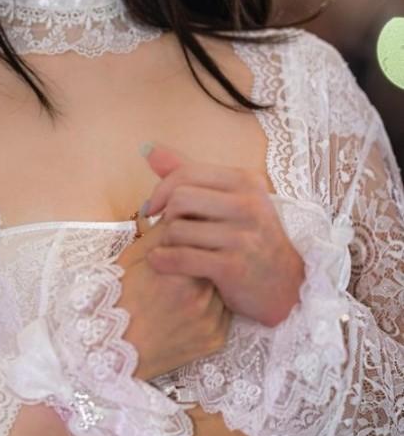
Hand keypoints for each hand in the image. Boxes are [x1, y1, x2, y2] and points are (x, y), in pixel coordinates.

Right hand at [114, 216, 231, 380]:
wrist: (112, 347)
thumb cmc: (119, 297)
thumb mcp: (134, 256)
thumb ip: (163, 231)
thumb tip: (184, 211)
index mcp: (179, 271)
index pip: (203, 242)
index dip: (196, 240)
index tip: (189, 241)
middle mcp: (200, 296)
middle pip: (215, 264)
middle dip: (205, 262)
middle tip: (185, 268)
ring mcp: (210, 321)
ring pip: (223, 289)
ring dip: (211, 286)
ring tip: (184, 292)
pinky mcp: (215, 340)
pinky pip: (224, 316)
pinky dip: (212, 310)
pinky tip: (189, 311)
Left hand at [142, 144, 304, 327]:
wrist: (288, 286)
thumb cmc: (250, 238)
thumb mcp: (229, 199)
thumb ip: (189, 173)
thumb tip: (148, 149)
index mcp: (246, 181)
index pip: (186, 173)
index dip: (161, 189)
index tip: (154, 207)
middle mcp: (249, 204)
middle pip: (179, 199)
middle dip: (166, 216)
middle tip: (169, 231)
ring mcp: (243, 236)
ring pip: (177, 229)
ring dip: (165, 242)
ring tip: (172, 248)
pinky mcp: (233, 267)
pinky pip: (182, 257)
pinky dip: (162, 260)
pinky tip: (159, 261)